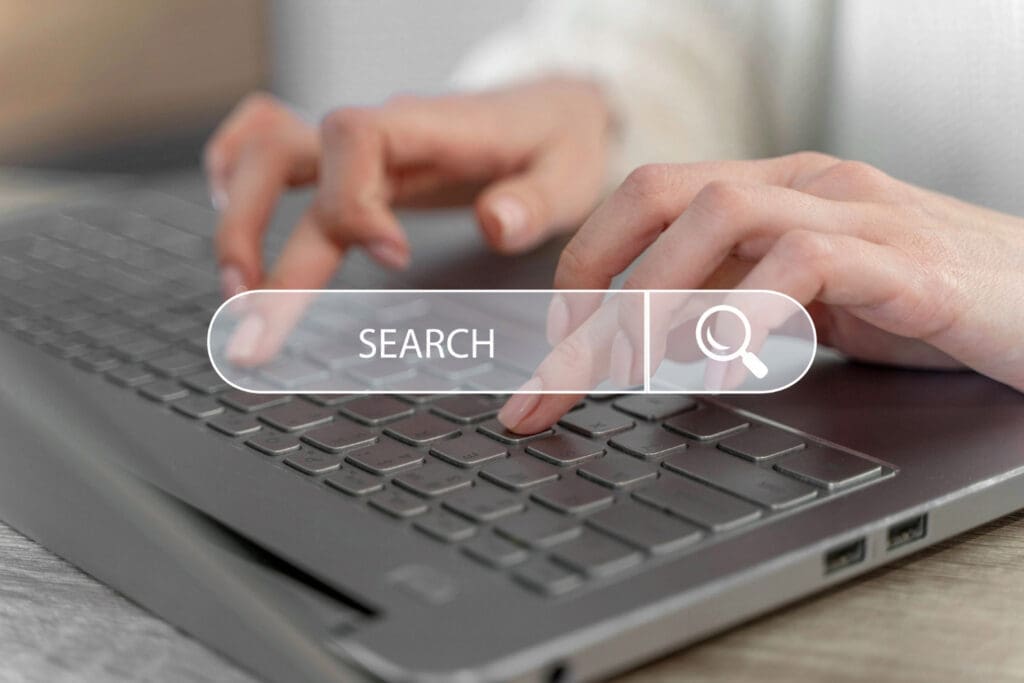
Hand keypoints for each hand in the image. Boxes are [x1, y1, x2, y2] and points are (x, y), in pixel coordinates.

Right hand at [204, 79, 611, 296]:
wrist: (553, 109)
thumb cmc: (559, 142)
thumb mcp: (571, 172)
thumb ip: (536, 202)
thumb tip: (494, 223)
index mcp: (430, 128)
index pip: (357, 140)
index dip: (355, 202)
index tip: (390, 259)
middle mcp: (382, 133)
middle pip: (282, 154)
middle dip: (255, 236)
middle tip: (254, 318)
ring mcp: (361, 147)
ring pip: (265, 156)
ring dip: (236, 222)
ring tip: (236, 296)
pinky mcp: (353, 164)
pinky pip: (273, 141)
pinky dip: (235, 169)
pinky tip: (226, 216)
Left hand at [497, 152, 1023, 431]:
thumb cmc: (924, 304)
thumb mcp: (806, 298)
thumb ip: (733, 298)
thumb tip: (645, 336)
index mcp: (772, 191)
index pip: (647, 197)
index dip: (586, 260)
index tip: (555, 338)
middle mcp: (805, 186)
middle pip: (662, 196)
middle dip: (592, 281)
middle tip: (560, 366)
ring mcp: (858, 215)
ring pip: (721, 217)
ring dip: (654, 298)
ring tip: (626, 370)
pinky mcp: (907, 262)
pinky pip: (805, 268)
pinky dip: (746, 322)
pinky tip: (719, 379)